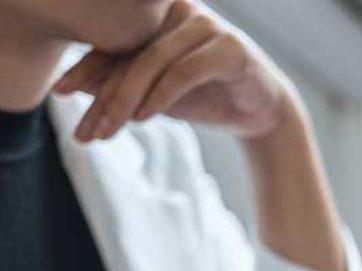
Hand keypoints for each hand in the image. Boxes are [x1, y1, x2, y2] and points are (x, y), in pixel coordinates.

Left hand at [52, 1, 293, 142]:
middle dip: (106, 94)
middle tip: (87, 127)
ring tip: (112, 128)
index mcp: (159, 17)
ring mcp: (207, 25)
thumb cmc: (207, 99)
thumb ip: (122, 85)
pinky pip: (185, 70)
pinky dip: (162, 95)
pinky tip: (144, 117)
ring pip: (155, 61)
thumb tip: (75, 88)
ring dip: (129, 98)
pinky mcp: (230, 47)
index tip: (59, 94)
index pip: (115, 42)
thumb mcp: (157, 95)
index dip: (86, 68)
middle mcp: (180, 11)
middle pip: (132, 53)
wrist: (262, 115)